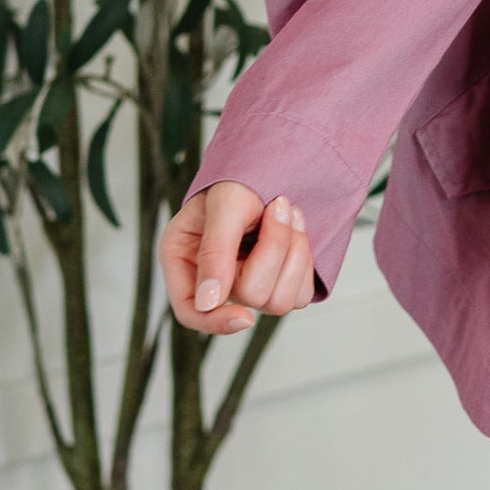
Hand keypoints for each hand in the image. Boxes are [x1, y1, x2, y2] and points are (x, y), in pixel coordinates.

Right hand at [160, 184, 316, 333]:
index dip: (214, 322)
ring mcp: (248, 285)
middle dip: (273, 249)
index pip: (191, 312)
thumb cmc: (238, 181)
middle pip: (250, 298)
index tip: (244, 317)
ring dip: (293, 250)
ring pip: (280, 301)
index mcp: (184, 260)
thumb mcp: (224, 205)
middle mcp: (214, 279)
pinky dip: (304, 259)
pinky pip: (299, 295)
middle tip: (277, 206)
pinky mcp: (278, 286)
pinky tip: (295, 228)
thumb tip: (208, 301)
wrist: (272, 167)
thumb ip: (214, 250)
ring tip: (286, 212)